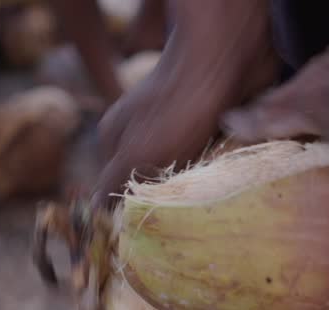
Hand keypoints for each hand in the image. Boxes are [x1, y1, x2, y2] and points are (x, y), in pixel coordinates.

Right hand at [90, 0, 277, 209]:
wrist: (225, 57)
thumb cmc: (174, 109)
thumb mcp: (135, 154)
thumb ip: (114, 184)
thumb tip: (98, 215)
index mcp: (116, 138)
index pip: (115, 189)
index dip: (129, 212)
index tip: (146, 233)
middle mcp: (145, 131)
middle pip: (153, 182)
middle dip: (167, 201)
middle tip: (182, 220)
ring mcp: (180, 125)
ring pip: (186, 174)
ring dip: (199, 188)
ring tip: (210, 199)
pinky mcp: (213, 122)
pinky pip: (215, 160)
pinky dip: (222, 170)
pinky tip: (230, 177)